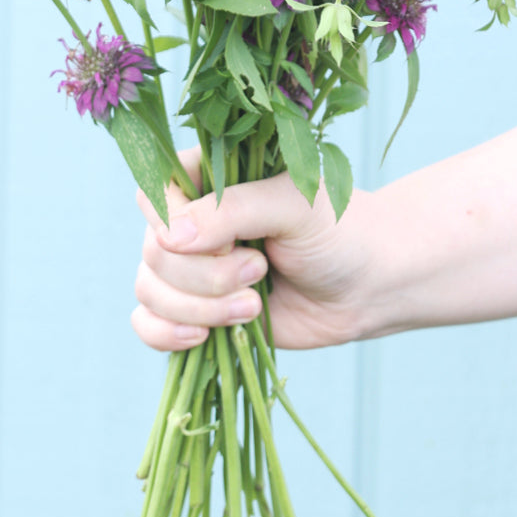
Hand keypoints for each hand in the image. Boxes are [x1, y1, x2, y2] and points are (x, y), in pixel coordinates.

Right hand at [131, 148, 377, 351]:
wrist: (367, 286)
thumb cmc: (338, 231)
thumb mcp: (293, 206)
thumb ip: (233, 211)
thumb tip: (170, 237)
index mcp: (210, 178)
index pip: (154, 194)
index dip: (175, 225)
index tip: (231, 240)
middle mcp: (192, 221)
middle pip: (153, 251)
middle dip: (204, 276)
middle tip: (259, 271)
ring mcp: (191, 268)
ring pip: (150, 290)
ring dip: (198, 309)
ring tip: (253, 306)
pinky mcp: (197, 311)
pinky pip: (148, 324)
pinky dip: (165, 335)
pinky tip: (204, 337)